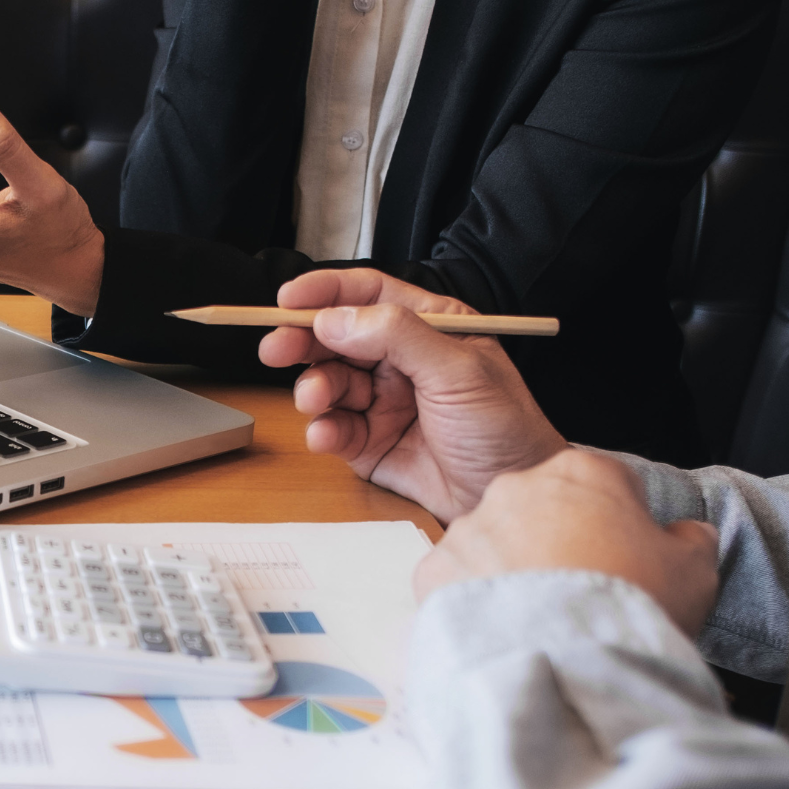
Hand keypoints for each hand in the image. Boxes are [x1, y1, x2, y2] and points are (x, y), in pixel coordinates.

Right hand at [257, 268, 565, 521]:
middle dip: (303, 341)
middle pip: (336, 337)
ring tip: (314, 401)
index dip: (325, 292)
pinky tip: (325, 435)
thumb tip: (336, 318)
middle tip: (276, 350)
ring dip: (313, 389)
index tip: (287, 298)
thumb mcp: (458, 371)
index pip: (368, 294)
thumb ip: (396, 336)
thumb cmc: (506, 430)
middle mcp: (401, 360)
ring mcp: (384, 401)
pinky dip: (321, 429)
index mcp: (429, 327)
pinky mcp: (371, 443)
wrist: (512, 496)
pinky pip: (332, 427)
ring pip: (328, 382)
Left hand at [415, 449, 719, 636]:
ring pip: (495, 544)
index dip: (619, 522)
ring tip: (543, 619)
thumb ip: (689, 539)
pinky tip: (503, 630)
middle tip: (581, 591)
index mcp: (582, 471)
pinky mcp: (436, 570)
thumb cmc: (632, 606)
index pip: (605, 482)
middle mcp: (517, 486)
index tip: (625, 556)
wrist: (567, 659)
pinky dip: (475, 602)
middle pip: (541, 509)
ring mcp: (470, 527)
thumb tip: (686, 534)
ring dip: (514, 572)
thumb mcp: (693, 568)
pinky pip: (457, 581)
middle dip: (558, 542)